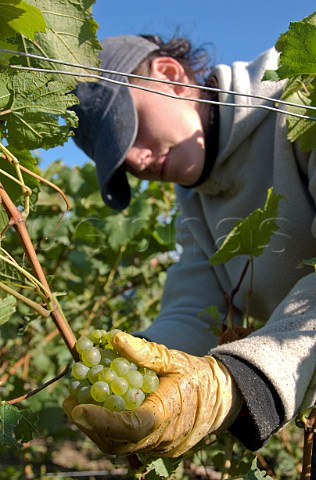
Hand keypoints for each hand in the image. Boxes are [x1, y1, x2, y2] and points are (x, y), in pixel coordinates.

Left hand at [63, 332, 242, 456]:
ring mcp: (163, 448)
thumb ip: (144, 352)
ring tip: (80, 405)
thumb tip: (114, 338)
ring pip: (121, 447)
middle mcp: (164, 438)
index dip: (101, 420)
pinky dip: (112, 432)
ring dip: (97, 430)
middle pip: (118, 442)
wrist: (223, 398)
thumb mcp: (173, 358)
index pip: (130, 426)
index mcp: (168, 414)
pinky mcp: (161, 450)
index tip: (76, 408)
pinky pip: (130, 446)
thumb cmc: (197, 375)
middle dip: (90, 424)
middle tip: (70, 402)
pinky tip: (103, 412)